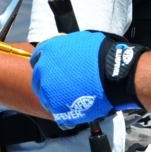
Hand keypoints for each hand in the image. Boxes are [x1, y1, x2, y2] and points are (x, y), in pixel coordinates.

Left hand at [30, 31, 146, 127]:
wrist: (114, 73)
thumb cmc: (101, 55)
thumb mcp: (78, 40)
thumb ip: (63, 46)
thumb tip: (63, 51)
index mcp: (46, 50)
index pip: (37, 60)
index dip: (46, 66)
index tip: (54, 71)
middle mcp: (42, 69)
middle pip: (38, 79)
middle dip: (49, 82)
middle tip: (63, 87)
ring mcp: (47, 88)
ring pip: (45, 96)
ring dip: (55, 98)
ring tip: (70, 100)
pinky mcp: (55, 106)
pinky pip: (54, 110)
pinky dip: (63, 111)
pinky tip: (74, 109)